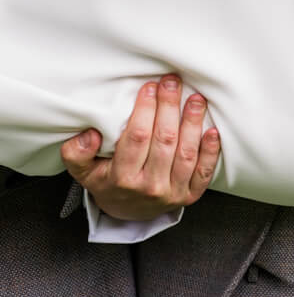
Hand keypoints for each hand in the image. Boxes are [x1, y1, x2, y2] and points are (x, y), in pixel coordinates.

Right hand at [62, 75, 221, 220]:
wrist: (129, 213)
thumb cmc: (107, 182)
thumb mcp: (83, 171)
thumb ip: (77, 153)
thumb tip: (91, 134)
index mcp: (122, 179)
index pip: (136, 138)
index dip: (145, 110)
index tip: (149, 87)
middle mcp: (149, 187)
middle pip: (164, 141)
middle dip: (169, 108)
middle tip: (172, 83)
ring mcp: (172, 192)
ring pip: (186, 153)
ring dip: (193, 123)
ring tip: (195, 99)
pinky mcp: (191, 195)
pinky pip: (204, 171)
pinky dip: (211, 151)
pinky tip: (212, 130)